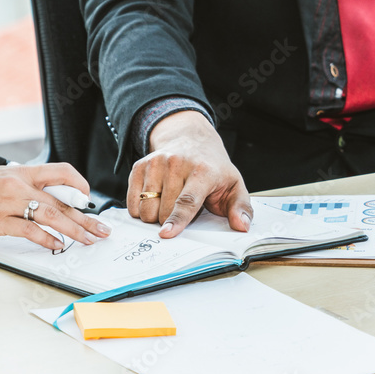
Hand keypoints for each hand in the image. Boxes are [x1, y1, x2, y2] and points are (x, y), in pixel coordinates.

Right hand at [0, 156, 110, 250]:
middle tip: (102, 230)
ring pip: (52, 215)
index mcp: (23, 172)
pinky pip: (28, 230)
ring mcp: (9, 203)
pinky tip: (57, 245)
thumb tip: (43, 201)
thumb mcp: (1, 176)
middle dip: (87, 218)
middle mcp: (20, 185)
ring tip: (88, 240)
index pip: (62, 172)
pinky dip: (46, 238)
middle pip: (63, 201)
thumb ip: (23, 187)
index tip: (88, 200)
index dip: (80, 186)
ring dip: (75, 230)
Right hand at [130, 111, 251, 237]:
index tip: (167, 234)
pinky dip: (140, 208)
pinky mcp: (140, 166)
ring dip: (154, 216)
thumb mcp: (234, 185)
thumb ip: (241, 207)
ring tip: (169, 204)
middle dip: (170, 221)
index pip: (187, 200)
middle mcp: (176, 163)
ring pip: (145, 207)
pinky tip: (154, 200)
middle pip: (163, 210)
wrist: (191, 139)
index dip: (177, 219)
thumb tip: (241, 226)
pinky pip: (132, 201)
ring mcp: (156, 163)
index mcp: (202, 171)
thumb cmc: (213, 168)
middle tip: (182, 211)